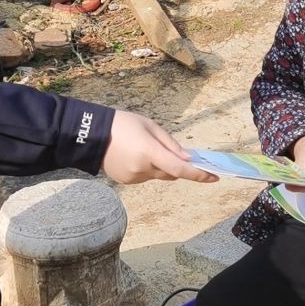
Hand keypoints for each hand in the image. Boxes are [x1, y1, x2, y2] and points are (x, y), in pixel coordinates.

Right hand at [102, 112, 216, 184]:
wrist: (91, 134)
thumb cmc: (122, 124)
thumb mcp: (149, 126)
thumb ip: (170, 144)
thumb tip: (187, 158)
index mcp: (149, 152)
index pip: (180, 169)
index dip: (198, 175)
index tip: (213, 177)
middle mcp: (142, 169)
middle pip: (170, 173)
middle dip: (176, 165)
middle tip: (175, 153)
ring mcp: (133, 178)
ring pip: (157, 175)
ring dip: (159, 166)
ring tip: (143, 147)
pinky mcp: (126, 181)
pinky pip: (145, 177)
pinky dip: (147, 168)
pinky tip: (134, 155)